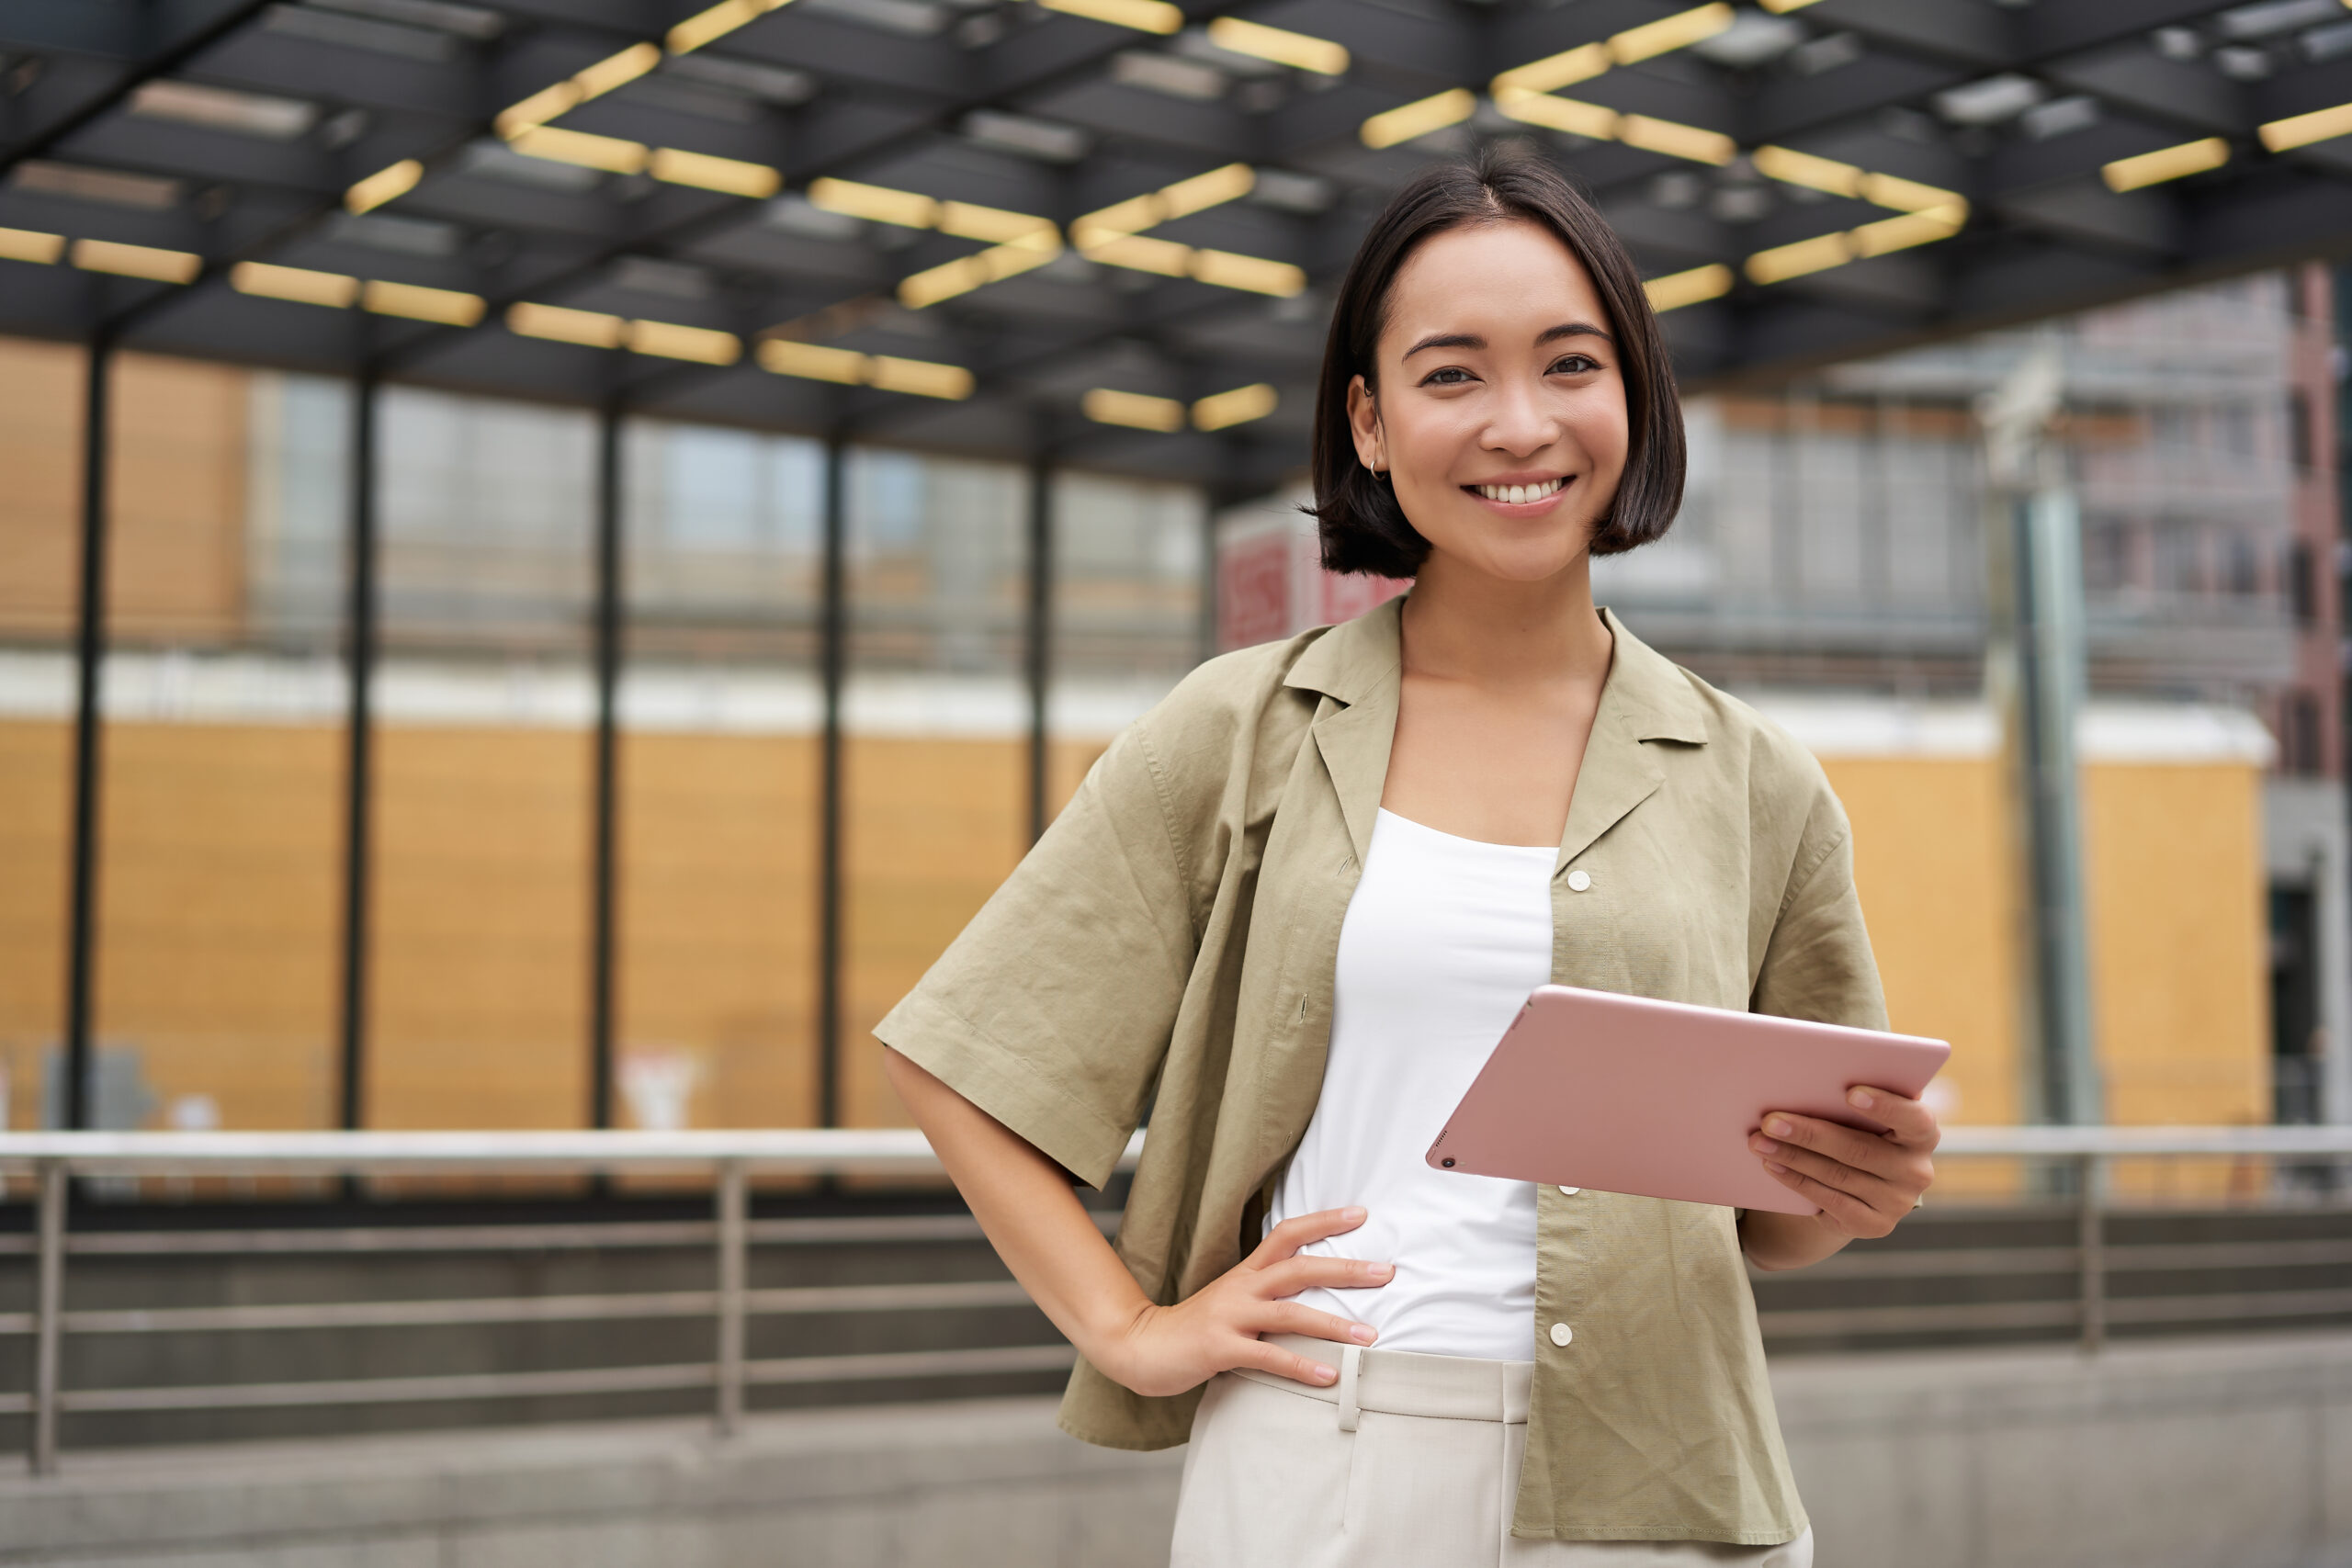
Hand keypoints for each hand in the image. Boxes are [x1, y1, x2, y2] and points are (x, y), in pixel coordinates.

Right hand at [1090, 1206, 1390, 1397]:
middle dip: (1345, 1269)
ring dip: (1334, 1325)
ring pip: (1290, 1314)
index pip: (1288, 1233)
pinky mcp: (1220, 1348)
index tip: (1362, 1214)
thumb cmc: (1195, 1327)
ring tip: (1370, 1337)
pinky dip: (1301, 1366)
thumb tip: (1316, 1291)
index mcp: (1246, 1273)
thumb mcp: (1232, 1300)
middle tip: (1387, 1271)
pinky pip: (1268, 1357)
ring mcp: (1230, 1317)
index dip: (1324, 1221)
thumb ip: (1267, 1294)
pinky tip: (1329, 1376)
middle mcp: (1241, 1288)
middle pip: (1298, 1267)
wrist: (1141, 1346)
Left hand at [1749, 1086, 1938, 1240]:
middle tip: (1770, 1121)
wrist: (1858, 1184)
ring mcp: (1897, 1202)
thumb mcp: (1864, 1114)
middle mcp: (1916, 1170)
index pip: (1914, 1118)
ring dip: (1793, 1157)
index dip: (1885, 1106)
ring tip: (1759, 1141)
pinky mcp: (1874, 1225)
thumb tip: (1803, 1080)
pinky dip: (1797, 1181)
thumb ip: (1851, 1098)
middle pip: (1859, 1150)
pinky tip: (1773, 1166)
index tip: (1850, 1092)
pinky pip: (1830, 1201)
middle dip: (1809, 1134)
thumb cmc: (1858, 1130)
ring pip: (1838, 1176)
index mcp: (1923, 1132)